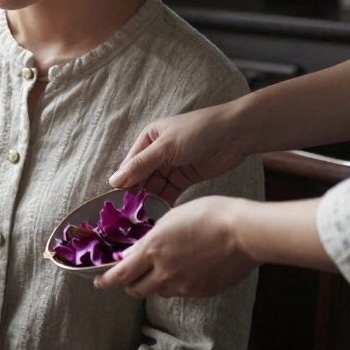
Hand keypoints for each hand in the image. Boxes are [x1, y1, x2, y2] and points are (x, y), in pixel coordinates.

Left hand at [93, 196, 258, 298]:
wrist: (244, 232)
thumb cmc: (210, 214)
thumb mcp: (172, 218)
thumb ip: (150, 238)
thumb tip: (132, 253)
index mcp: (153, 249)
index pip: (121, 274)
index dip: (106, 281)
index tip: (99, 282)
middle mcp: (164, 271)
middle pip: (135, 289)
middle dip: (130, 284)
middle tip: (131, 275)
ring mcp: (183, 285)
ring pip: (158, 291)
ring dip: (154, 283)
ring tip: (166, 267)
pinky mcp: (201, 291)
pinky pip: (181, 292)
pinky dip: (177, 284)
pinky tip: (189, 269)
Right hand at [108, 103, 247, 203]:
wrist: (236, 134)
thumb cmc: (198, 132)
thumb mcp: (165, 147)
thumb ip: (140, 165)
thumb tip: (114, 181)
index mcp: (149, 139)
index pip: (130, 164)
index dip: (124, 183)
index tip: (118, 204)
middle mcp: (158, 152)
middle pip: (142, 177)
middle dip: (137, 194)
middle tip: (131, 215)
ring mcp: (172, 166)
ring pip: (155, 186)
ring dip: (151, 200)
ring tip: (145, 217)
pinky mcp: (186, 177)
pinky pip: (170, 192)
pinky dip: (165, 202)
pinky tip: (160, 214)